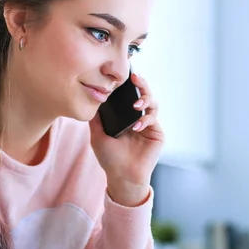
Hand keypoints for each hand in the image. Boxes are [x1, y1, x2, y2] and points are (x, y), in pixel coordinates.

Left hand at [89, 74, 163, 205]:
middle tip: (135, 77)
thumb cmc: (109, 158)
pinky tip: (136, 126)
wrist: (122, 176)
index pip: (128, 95)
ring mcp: (148, 124)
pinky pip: (153, 119)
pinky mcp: (157, 133)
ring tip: (136, 104)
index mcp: (125, 116)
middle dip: (141, 83)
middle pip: (143, 93)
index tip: (124, 71)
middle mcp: (137, 117)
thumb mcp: (97, 135)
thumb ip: (96, 118)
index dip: (128, 83)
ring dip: (145, 99)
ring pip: (153, 102)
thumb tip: (91, 97)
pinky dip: (145, 119)